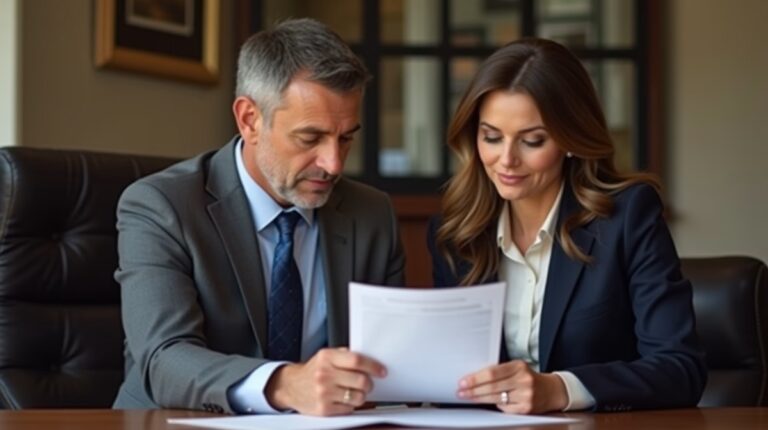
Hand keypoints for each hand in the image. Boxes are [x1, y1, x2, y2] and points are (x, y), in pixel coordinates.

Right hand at [265, 347, 386, 415]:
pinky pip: (349, 408)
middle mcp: (324, 374)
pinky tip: (343, 399)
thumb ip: (345, 355)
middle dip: (369, 384)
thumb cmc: (313, 370)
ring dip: (361, 396)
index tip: (381, 371)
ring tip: (354, 392)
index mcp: (327, 357)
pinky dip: (350, 405)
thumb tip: (369, 360)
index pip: (357, 360)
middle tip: (367, 383)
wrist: (291, 386)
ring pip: (358, 397)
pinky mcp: (324, 409)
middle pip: (361, 380)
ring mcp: (323, 392)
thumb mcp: (325, 355)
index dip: (373, 366)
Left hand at [457, 360, 567, 413]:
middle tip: (461, 392)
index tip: (463, 382)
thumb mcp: (516, 368)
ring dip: (479, 398)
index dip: (475, 379)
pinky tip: (488, 403)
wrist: (551, 391)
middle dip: (473, 390)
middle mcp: (523, 380)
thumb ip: (499, 371)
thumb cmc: (528, 377)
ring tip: (468, 397)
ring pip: (496, 399)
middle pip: (492, 387)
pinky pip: (504, 408)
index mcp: (518, 366)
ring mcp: (526, 395)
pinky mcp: (526, 409)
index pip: (492, 373)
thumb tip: (474, 377)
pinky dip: (495, 405)